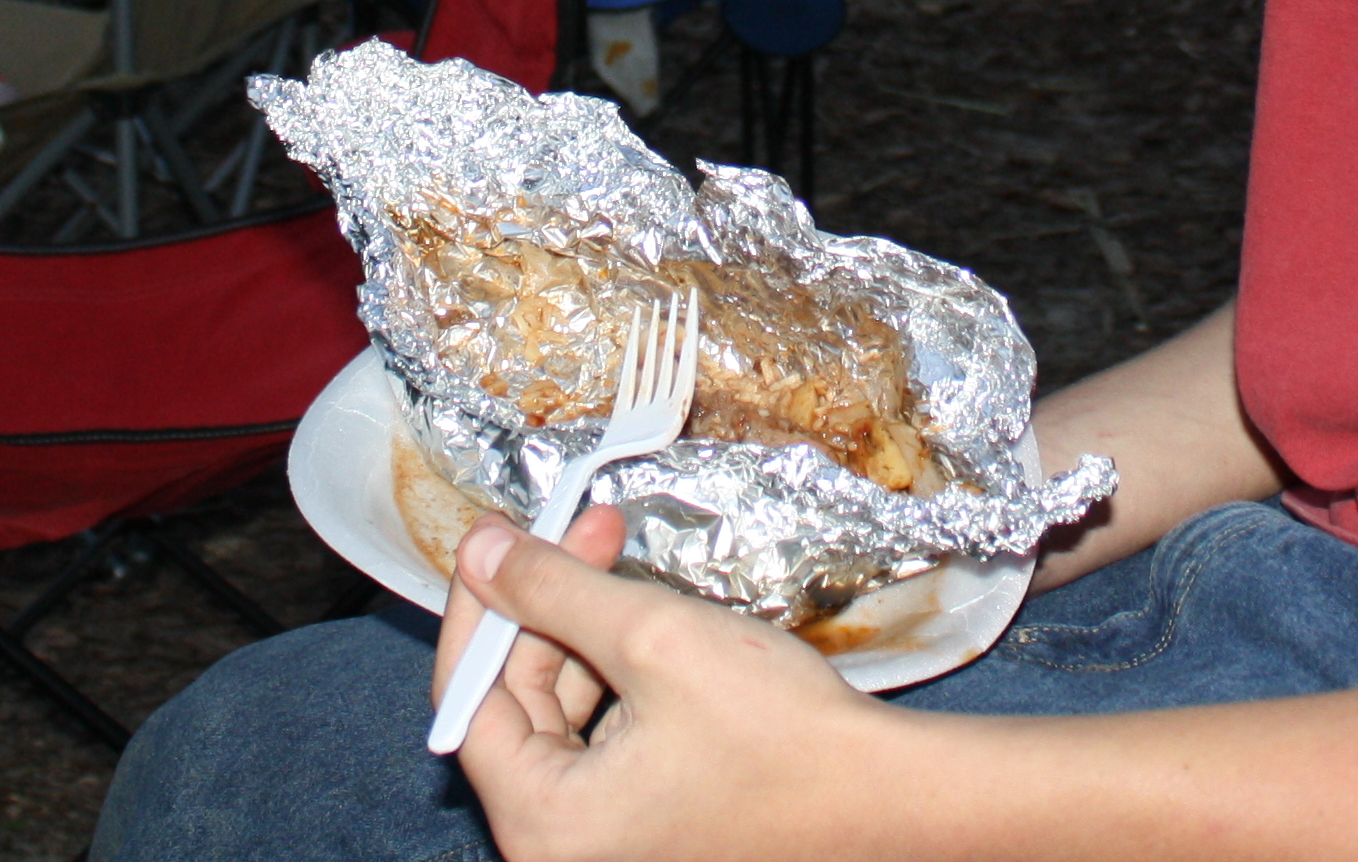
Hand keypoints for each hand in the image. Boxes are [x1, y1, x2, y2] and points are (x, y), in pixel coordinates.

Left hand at [436, 507, 893, 861]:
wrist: (887, 798)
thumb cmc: (781, 735)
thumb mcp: (650, 636)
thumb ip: (550, 588)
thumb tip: (479, 552)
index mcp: (544, 822)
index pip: (470, 697)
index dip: (482, 604)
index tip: (502, 537)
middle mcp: (562, 848)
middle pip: (516, 703)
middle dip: (548, 606)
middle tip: (587, 527)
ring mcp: (606, 844)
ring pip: (563, 715)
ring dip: (587, 633)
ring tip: (629, 566)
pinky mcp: (645, 829)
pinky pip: (603, 743)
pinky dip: (619, 678)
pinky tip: (654, 626)